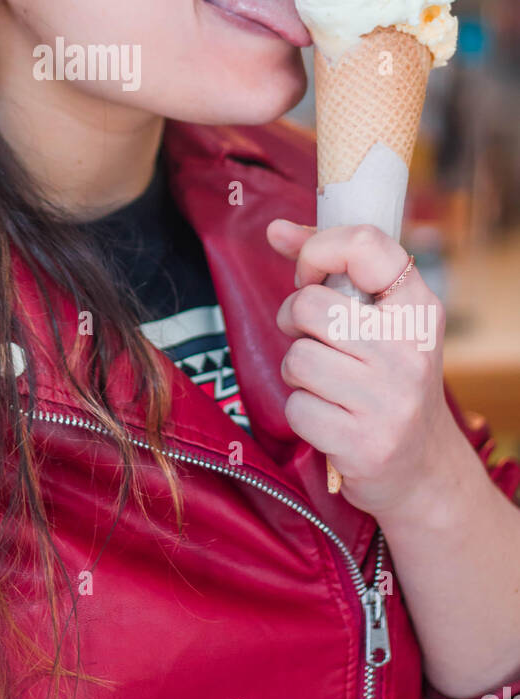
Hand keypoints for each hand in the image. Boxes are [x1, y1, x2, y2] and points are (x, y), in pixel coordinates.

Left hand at [266, 218, 461, 519]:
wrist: (422, 469)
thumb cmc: (388, 381)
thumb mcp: (380, 321)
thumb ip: (330, 270)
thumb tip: (275, 228)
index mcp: (419, 309)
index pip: (366, 244)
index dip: (318, 249)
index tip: (308, 272)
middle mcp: (410, 351)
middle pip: (310, 305)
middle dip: (294, 321)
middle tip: (313, 338)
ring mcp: (390, 399)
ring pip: (298, 358)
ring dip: (298, 372)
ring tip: (327, 384)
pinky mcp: (364, 443)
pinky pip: (296, 407)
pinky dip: (302, 412)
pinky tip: (330, 419)